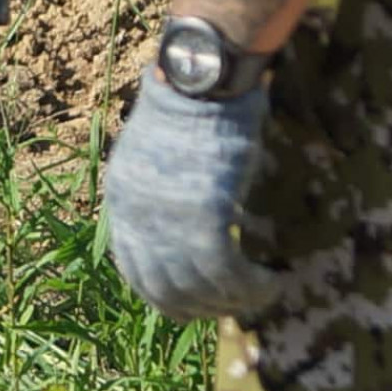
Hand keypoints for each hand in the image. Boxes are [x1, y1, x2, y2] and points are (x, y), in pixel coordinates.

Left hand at [99, 69, 279, 319]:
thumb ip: (159, 198)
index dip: (165, 295)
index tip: (193, 304)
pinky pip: (228, 275)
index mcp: (121, 204)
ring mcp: (169, 222)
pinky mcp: (206, 219)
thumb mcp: (155, 158)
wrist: (201, 82)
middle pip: (164, 289)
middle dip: (200, 308)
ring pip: (199, 289)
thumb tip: (181, 232)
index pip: (135, 271)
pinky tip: (270, 284)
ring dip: (233, 301)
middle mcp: (138, 220)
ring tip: (260, 295)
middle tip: (231, 307)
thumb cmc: (188, 110)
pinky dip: (251, 287)